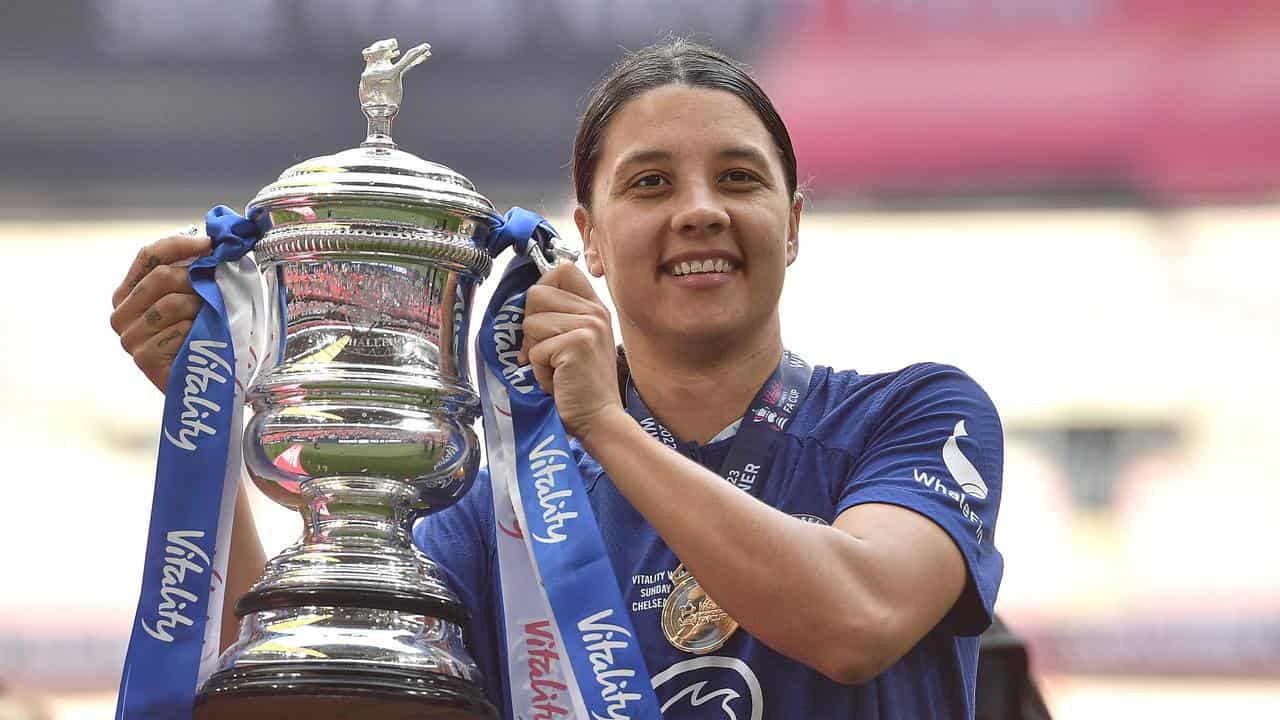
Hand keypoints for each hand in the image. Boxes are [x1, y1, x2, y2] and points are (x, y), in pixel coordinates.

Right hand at [110, 231, 211, 391]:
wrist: (205, 383)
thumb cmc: (201, 336)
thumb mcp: (193, 296)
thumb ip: (192, 270)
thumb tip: (208, 238)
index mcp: (128, 293)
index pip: (148, 255)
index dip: (179, 244)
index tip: (210, 244)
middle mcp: (121, 314)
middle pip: (162, 277)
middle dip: (197, 279)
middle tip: (216, 290)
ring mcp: (129, 337)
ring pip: (172, 303)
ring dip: (201, 308)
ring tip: (209, 320)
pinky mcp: (143, 358)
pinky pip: (179, 330)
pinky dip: (199, 332)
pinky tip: (201, 342)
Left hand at [519, 263, 624, 441]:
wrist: (599, 417)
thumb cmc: (581, 384)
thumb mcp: (576, 341)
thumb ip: (559, 317)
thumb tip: (523, 306)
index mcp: (595, 307)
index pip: (562, 269)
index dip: (542, 287)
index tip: (542, 315)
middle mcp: (595, 312)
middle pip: (536, 293)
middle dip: (530, 325)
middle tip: (546, 351)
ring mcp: (588, 326)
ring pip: (530, 323)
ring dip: (534, 352)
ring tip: (555, 368)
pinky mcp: (576, 345)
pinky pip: (534, 350)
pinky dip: (539, 371)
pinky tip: (558, 380)